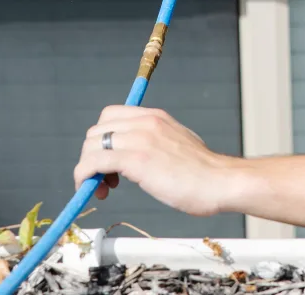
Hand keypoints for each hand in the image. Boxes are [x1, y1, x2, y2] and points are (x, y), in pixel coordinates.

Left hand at [74, 106, 239, 216]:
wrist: (220, 182)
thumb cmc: (203, 172)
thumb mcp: (177, 144)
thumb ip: (156, 143)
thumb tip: (135, 157)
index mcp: (155, 116)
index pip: (111, 115)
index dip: (103, 138)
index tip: (109, 160)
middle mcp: (145, 122)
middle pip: (97, 130)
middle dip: (92, 155)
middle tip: (105, 180)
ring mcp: (139, 139)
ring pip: (91, 145)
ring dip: (88, 168)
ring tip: (104, 188)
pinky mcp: (135, 159)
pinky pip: (94, 162)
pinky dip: (84, 175)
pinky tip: (94, 189)